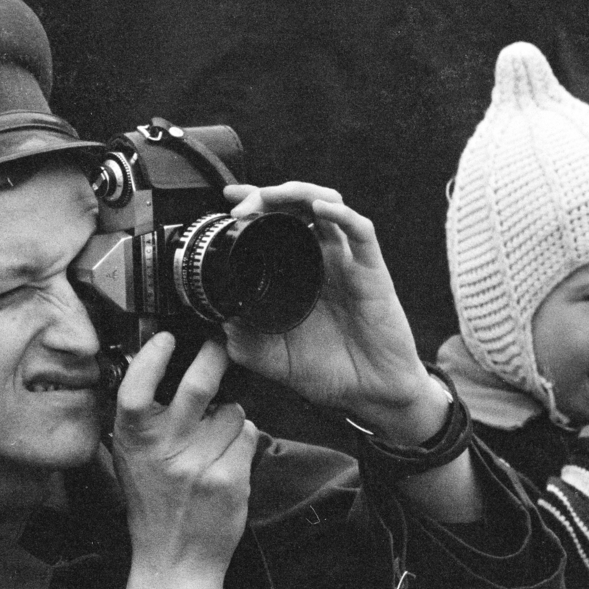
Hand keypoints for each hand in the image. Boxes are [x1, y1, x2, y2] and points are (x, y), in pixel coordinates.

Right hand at [114, 333, 257, 588]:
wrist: (175, 561)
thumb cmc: (155, 507)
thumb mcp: (132, 461)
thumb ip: (144, 423)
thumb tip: (161, 373)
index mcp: (133, 441)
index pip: (135, 389)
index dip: (152, 359)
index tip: (166, 338)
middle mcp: (164, 450)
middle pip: (199, 385)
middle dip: (215, 357)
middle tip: (220, 346)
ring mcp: (198, 464)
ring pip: (233, 411)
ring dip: (231, 418)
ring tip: (216, 441)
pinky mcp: (229, 478)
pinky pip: (248, 436)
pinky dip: (244, 442)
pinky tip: (229, 461)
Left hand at [221, 182, 446, 445]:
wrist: (370, 394)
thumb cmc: (330, 372)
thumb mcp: (273, 358)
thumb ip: (244, 339)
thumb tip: (217, 316)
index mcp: (298, 275)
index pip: (276, 226)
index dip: (254, 205)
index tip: (229, 200)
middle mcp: (322, 261)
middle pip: (297, 207)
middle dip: (268, 195)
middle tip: (242, 205)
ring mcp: (347, 262)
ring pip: (327, 206)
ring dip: (298, 194)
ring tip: (273, 198)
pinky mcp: (371, 271)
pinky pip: (360, 232)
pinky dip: (341, 215)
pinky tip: (321, 210)